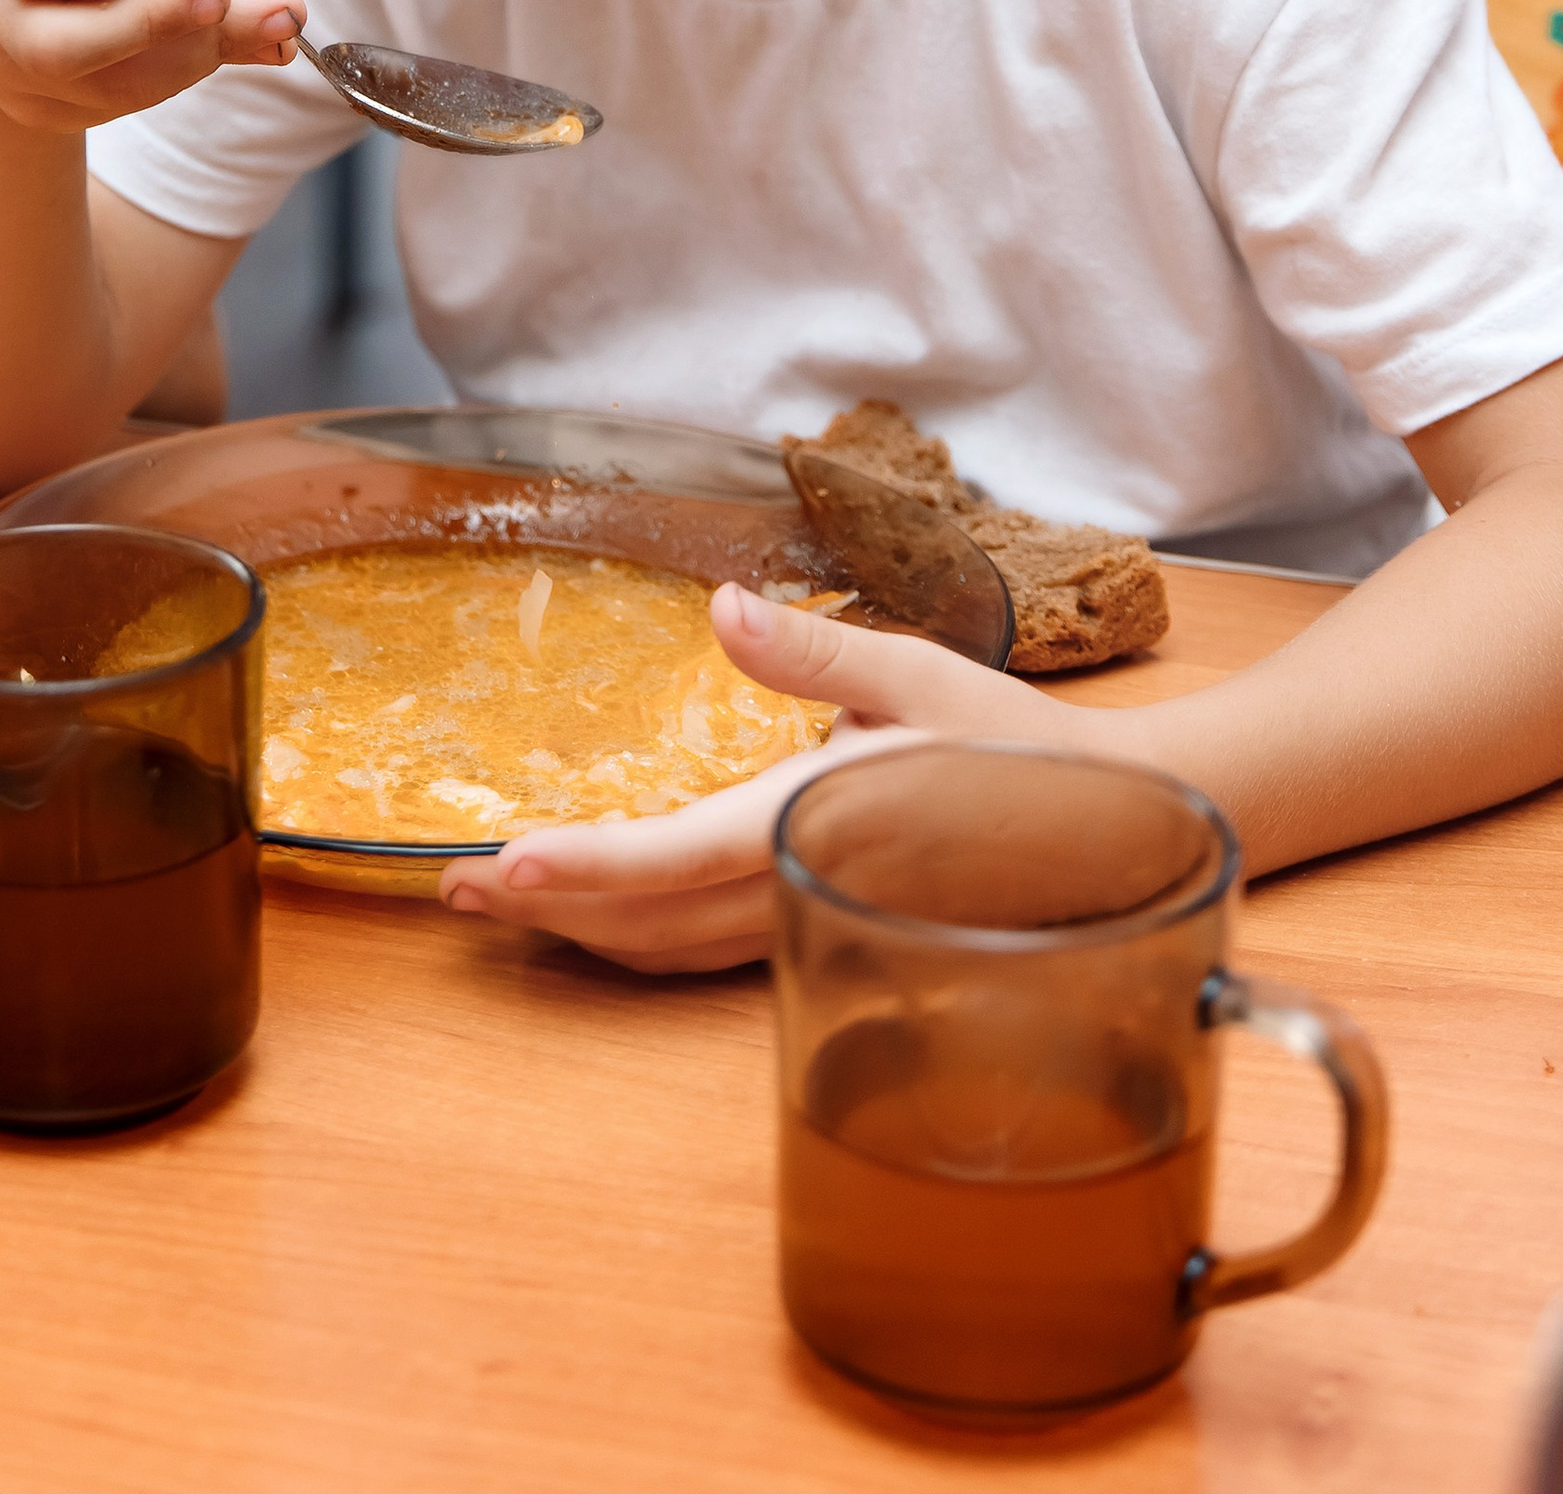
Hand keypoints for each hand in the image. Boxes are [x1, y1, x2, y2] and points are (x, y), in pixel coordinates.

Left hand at [438, 583, 1075, 972]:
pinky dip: (636, 939)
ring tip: (493, 902)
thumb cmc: (1016, 744)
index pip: (679, 860)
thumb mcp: (923, 672)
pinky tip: (596, 914)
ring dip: (581, 930)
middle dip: (550, 910)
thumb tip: (725, 610)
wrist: (1108, 830)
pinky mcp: (817, 926)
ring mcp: (809, 922)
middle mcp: (803, 889)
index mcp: (820, 822)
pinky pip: (705, 952)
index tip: (504, 867)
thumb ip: (818, 651)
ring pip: (670, 950)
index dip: (587, 871)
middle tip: (454, 891)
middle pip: (652, 922)